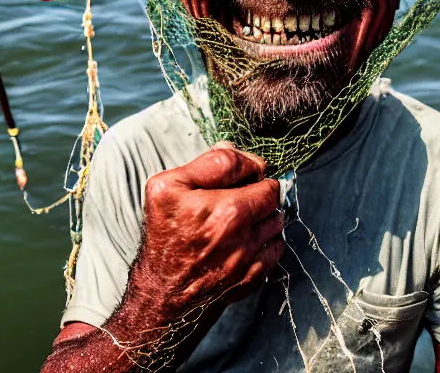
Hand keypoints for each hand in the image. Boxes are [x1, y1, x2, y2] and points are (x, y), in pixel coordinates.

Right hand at [133, 144, 283, 319]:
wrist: (162, 289)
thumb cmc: (163, 232)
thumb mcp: (167, 187)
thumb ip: (205, 164)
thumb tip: (233, 150)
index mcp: (224, 207)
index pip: (257, 170)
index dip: (250, 166)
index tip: (242, 172)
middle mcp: (240, 233)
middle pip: (273, 196)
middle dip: (261, 190)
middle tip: (243, 193)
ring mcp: (248, 257)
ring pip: (276, 222)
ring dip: (265, 215)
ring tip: (244, 215)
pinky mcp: (252, 277)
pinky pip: (275, 249)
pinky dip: (267, 240)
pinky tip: (247, 238)